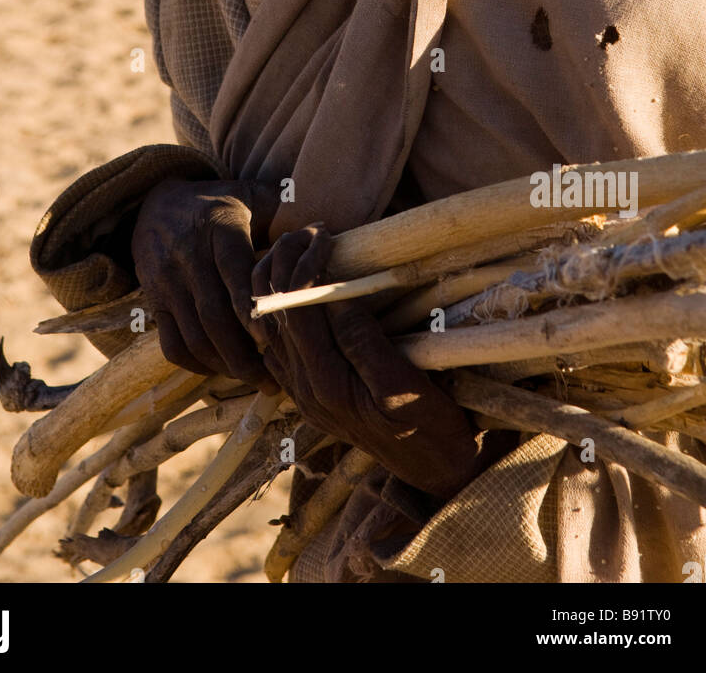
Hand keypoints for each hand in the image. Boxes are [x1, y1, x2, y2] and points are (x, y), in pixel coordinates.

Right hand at [132, 177, 278, 389]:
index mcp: (218, 227)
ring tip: (254, 378)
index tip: (272, 339)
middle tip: (272, 379)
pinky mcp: (153, 301)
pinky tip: (221, 369)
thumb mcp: (248, 195)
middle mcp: (188, 255)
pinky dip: (196, 365)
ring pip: (194, 336)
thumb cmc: (217, 204)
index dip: (252, 309)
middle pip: (214, 315)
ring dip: (225, 365)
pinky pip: (172, 345)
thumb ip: (281, 208)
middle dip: (245, 354)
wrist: (154, 204)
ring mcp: (166, 281)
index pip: (233, 273)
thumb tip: (322, 225)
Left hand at [250, 225, 483, 498]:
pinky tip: (293, 285)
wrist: (437, 474)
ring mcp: (303, 393)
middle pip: (274, 315)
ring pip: (268, 327)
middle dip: (285, 264)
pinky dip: (277, 307)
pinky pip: (277, 344)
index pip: (298, 312)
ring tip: (297, 246)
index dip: (305, 267)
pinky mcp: (309, 393)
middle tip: (309, 230)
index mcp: (326, 386)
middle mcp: (305, 390)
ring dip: (276, 281)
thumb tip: (335, 297)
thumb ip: (364, 343)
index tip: (326, 234)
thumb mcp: (406, 387)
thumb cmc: (434, 428)